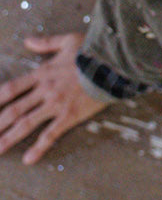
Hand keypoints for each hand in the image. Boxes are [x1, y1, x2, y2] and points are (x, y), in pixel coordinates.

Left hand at [0, 33, 107, 164]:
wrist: (113, 62)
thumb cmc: (92, 50)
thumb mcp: (67, 40)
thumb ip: (46, 42)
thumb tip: (28, 40)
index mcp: (42, 73)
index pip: (12, 88)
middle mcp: (44, 90)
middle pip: (14, 110)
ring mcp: (56, 104)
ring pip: (26, 124)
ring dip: (8, 138)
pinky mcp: (69, 116)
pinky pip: (50, 134)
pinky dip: (38, 148)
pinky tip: (28, 159)